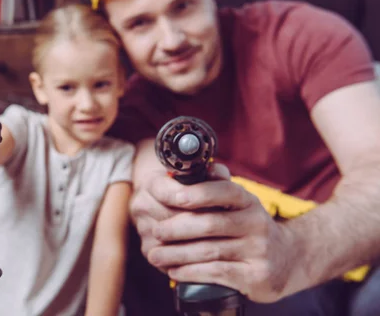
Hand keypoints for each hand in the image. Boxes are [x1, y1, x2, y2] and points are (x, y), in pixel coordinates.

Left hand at [132, 162, 301, 302]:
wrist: (288, 259)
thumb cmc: (248, 226)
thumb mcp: (239, 202)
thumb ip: (217, 184)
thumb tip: (203, 167)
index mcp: (247, 200)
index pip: (224, 190)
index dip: (197, 193)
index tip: (172, 197)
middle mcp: (256, 222)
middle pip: (209, 223)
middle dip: (176, 228)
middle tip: (154, 231)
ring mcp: (258, 250)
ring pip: (209, 251)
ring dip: (176, 253)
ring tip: (155, 255)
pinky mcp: (256, 276)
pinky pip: (217, 272)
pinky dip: (191, 272)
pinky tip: (175, 271)